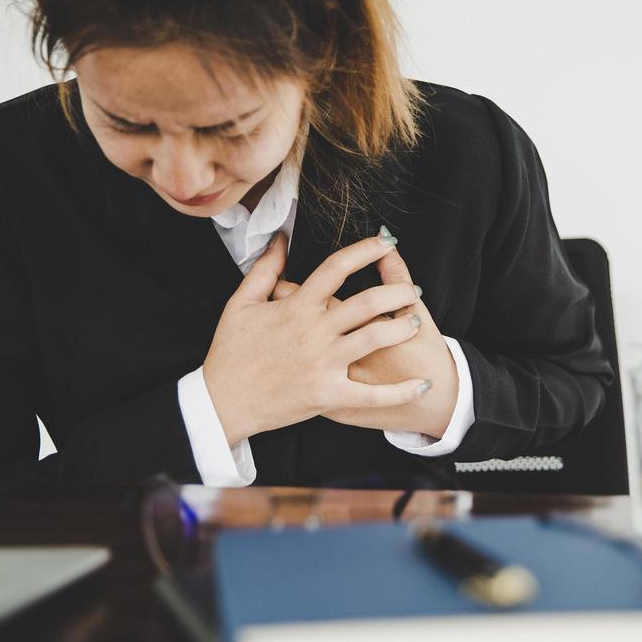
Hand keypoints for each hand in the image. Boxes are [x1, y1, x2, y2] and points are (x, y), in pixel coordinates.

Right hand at [201, 231, 430, 445]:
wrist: (221, 401)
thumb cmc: (230, 353)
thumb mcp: (239, 304)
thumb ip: (263, 270)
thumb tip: (280, 239)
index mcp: (296, 307)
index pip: (336, 268)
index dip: (365, 251)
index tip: (386, 242)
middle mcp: (314, 331)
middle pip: (367, 302)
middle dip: (397, 292)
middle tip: (412, 290)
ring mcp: (323, 363)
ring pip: (374, 338)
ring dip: (401, 328)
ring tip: (415, 322)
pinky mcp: (328, 394)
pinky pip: (372, 394)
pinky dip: (399, 392)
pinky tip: (421, 385)